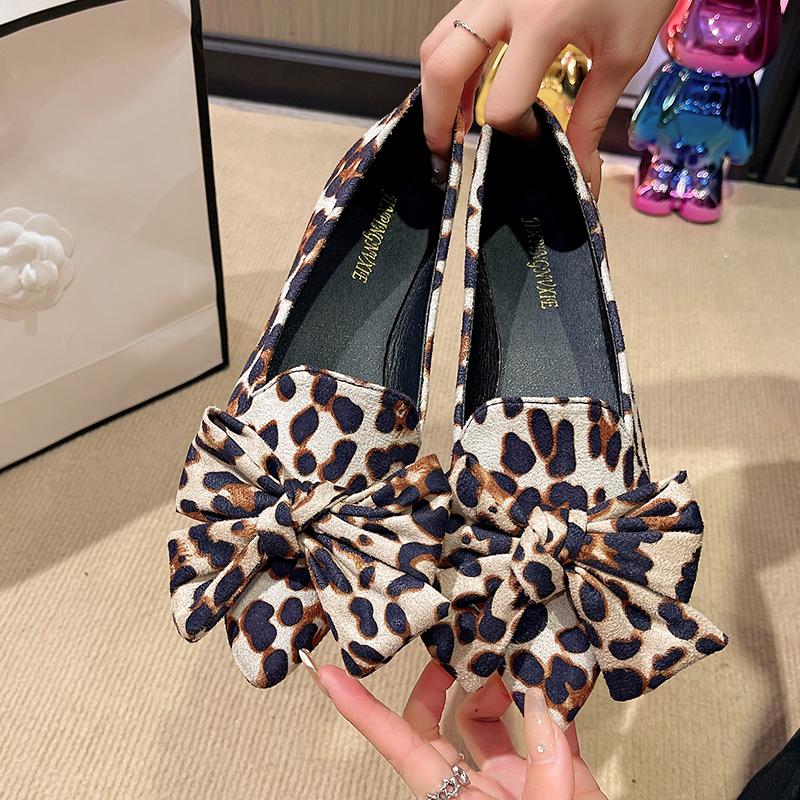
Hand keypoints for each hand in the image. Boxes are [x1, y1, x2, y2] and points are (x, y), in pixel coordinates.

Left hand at [301, 652, 606, 799]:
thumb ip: (547, 764)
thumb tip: (541, 699)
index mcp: (456, 799)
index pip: (398, 742)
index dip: (361, 710)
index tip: (329, 676)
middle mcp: (476, 785)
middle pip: (436, 721)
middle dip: (440, 680)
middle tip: (457, 646)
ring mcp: (511, 779)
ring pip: (486, 717)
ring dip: (501, 684)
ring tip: (519, 657)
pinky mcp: (550, 774)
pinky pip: (543, 727)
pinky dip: (551, 700)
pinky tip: (560, 676)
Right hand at [420, 0, 675, 194]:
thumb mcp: (625, 52)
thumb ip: (593, 116)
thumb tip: (580, 169)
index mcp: (542, 20)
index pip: (504, 102)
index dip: (514, 134)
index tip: (533, 139)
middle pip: (442, 69)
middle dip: (437, 120)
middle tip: (443, 154)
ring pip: (436, 43)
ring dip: (437, 90)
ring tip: (453, 123)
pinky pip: (452, 26)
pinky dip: (450, 62)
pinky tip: (467, 85)